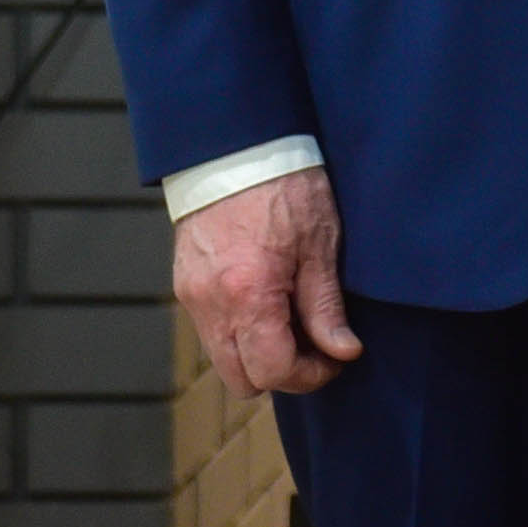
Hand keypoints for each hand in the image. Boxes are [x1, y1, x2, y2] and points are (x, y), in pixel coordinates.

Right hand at [173, 166, 364, 401]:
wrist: (235, 146)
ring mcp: (192, 297)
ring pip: (223, 358)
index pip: (273, 371)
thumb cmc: (285, 186)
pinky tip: (268, 303)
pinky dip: (240, 332)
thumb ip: (325, 306)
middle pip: (241, 380)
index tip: (335, 357)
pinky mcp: (185, 285)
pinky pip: (212, 331)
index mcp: (248, 294)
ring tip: (293, 320)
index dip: (310, 375)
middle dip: (281, 373)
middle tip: (316, 346)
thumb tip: (342, 351)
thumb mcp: (320, 244)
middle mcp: (211, 304)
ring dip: (258, 354)